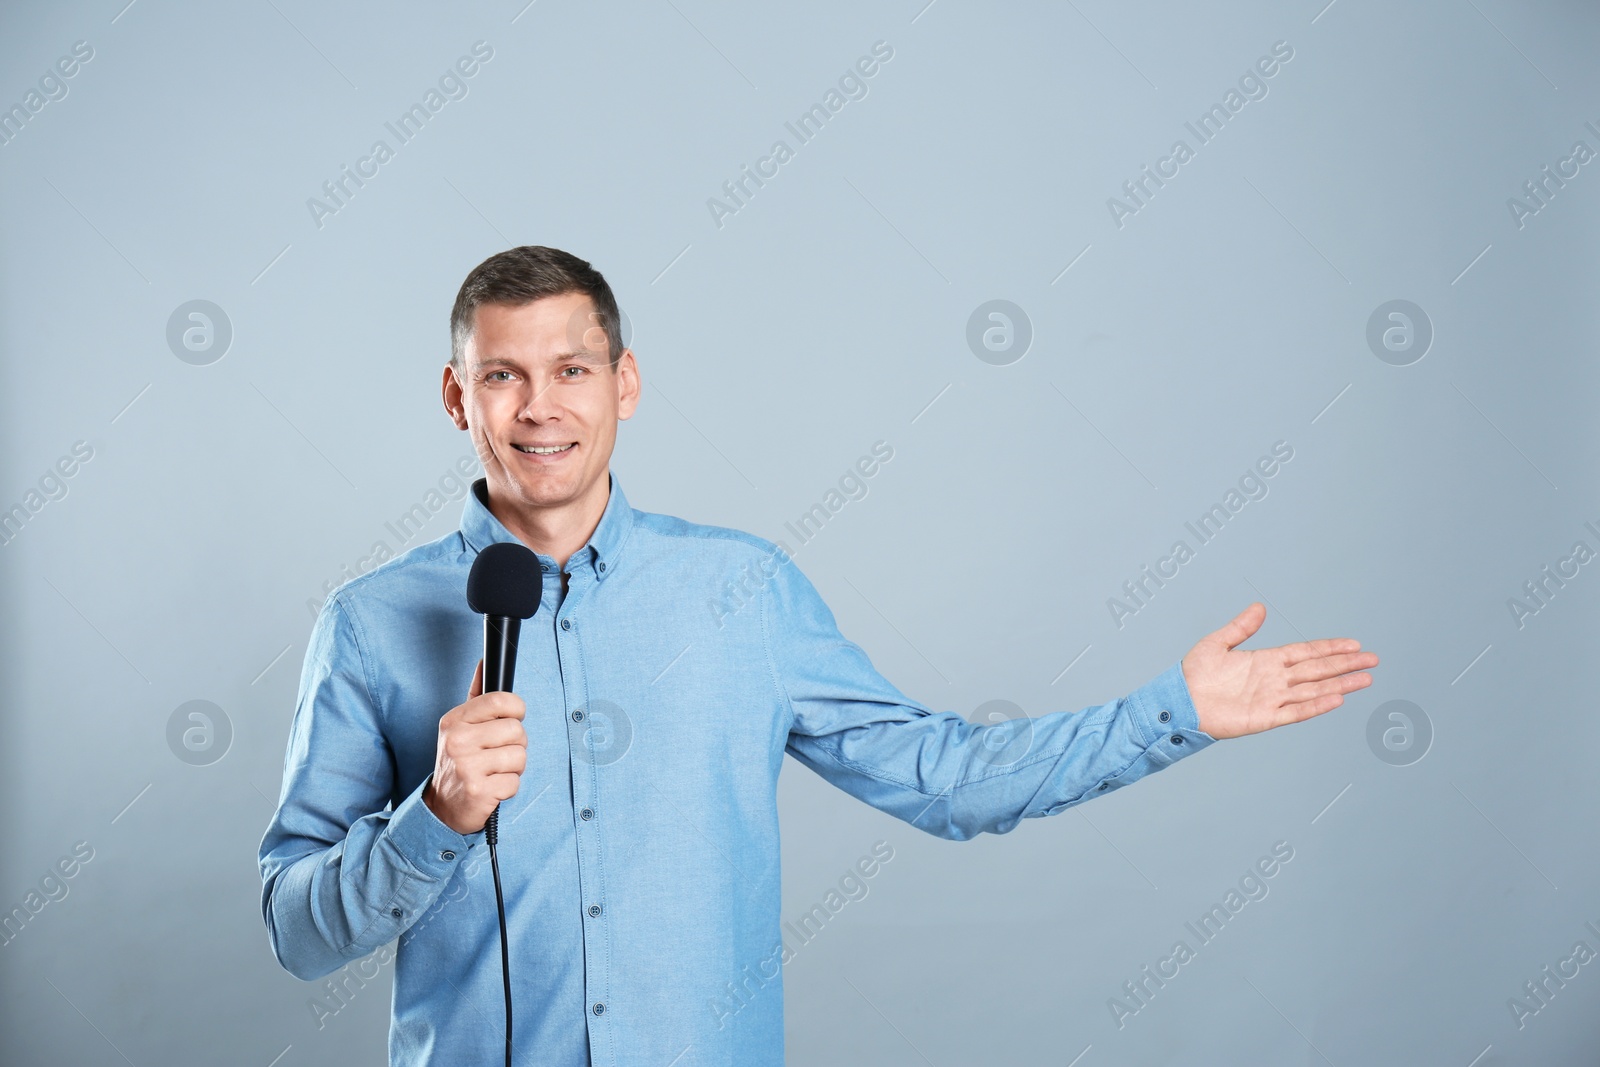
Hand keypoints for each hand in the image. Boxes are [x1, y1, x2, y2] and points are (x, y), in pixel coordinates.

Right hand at [422, 659, 526, 833]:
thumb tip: (484, 662)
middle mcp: (458, 740)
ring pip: (520, 756)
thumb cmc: (459, 761)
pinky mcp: (478, 791)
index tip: (511, 719)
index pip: (501, 700)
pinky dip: (508, 787)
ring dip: (513, 768)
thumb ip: (476, 696)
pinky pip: (515, 782)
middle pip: (517, 730)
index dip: (516, 709)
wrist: (442, 807)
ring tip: (494, 771)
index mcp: (456, 720)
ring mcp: (467, 766)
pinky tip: (492, 787)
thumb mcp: (460, 726)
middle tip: (497, 754)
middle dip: (515, 744)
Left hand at [1180, 603, 1377, 739]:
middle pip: (1317, 670)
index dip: (1329, 648)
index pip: (1305, 652)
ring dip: (1340, 684)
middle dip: (1344, 664)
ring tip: (1365, 679)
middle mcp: (1274, 680)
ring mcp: (1272, 699)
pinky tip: (1337, 698)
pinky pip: (1295, 711)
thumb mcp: (1217, 643)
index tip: (1354, 644)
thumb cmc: (1193, 674)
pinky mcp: (1264, 718)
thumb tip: (1259, 607)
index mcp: (1265, 661)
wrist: (1178, 701)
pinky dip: (1316, 706)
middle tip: (1373, 659)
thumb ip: (1241, 628)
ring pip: (1313, 690)